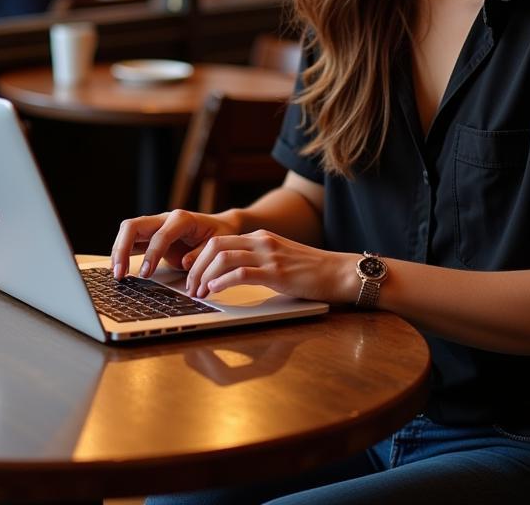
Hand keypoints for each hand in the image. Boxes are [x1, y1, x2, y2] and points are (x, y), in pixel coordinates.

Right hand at [109, 209, 240, 280]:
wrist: (219, 227)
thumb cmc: (219, 235)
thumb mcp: (217, 245)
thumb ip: (202, 253)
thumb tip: (186, 262)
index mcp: (181, 219)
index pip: (160, 235)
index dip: (151, 255)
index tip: (145, 274)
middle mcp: (164, 218)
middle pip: (133, 226)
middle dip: (122, 248)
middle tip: (119, 273)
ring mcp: (155, 225)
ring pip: (128, 231)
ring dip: (118, 251)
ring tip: (117, 274)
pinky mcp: (151, 235)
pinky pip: (131, 240)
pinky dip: (122, 253)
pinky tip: (119, 268)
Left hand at [185, 229, 348, 301]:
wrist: (339, 271)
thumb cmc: (311, 271)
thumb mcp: (279, 259)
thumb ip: (258, 261)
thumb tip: (231, 276)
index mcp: (259, 237)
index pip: (218, 241)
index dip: (198, 258)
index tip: (191, 275)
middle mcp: (261, 241)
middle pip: (214, 246)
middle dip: (196, 267)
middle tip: (190, 287)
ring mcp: (269, 255)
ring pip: (223, 257)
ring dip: (205, 276)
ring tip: (198, 292)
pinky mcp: (277, 273)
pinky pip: (242, 273)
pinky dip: (223, 281)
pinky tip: (215, 291)